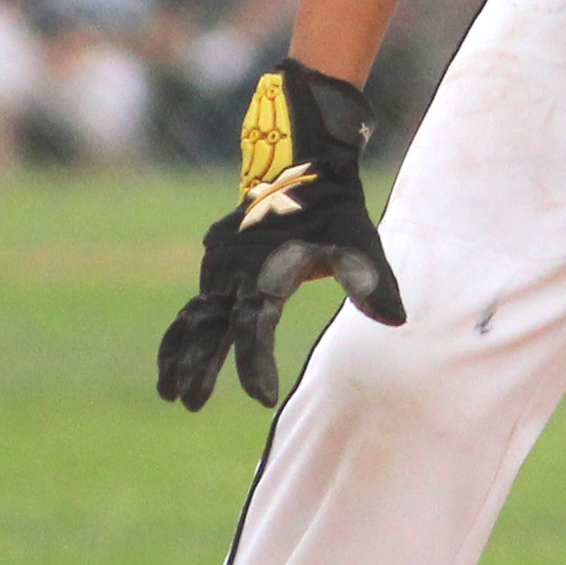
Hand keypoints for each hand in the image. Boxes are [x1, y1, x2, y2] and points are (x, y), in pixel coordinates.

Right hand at [157, 62, 406, 412]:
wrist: (303, 162)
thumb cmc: (336, 211)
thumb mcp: (358, 241)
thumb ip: (371, 281)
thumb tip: (396, 321)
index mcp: (264, 272)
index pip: (254, 327)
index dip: (255, 364)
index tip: (261, 399)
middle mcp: (233, 271)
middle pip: (210, 328)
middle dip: (199, 367)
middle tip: (190, 403)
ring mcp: (218, 265)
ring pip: (192, 318)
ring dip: (180, 354)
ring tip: (169, 393)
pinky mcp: (215, 260)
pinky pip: (195, 303)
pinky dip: (184, 331)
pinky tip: (175, 356)